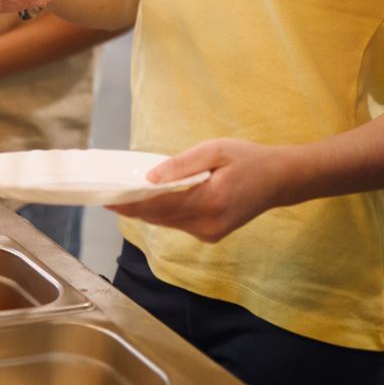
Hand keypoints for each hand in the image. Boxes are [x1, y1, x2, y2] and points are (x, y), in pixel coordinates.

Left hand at [109, 138, 292, 242]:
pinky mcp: (211, 234)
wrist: (280, 180)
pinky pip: (178, 223)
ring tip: (121, 195)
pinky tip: (149, 199)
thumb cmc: (247, 159)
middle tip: (105, 195)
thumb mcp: (214, 150)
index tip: (107, 198)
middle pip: (159, 217)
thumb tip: (150, 178)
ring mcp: (210, 232)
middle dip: (132, 207)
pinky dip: (162, 212)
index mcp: (209, 201)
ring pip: (167, 222)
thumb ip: (181, 165)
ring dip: (145, 210)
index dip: (131, 203)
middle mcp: (208, 224)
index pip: (159, 205)